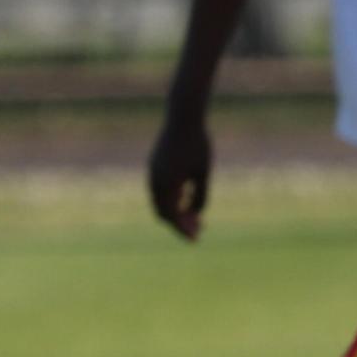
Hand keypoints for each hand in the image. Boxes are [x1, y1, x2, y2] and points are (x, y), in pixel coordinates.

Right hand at [146, 115, 212, 239]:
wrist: (183, 118)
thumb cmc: (198, 144)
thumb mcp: (203, 173)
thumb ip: (200, 195)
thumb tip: (197, 214)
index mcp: (167, 184)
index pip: (173, 217)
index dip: (184, 229)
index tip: (196, 239)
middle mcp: (155, 181)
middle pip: (164, 213)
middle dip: (180, 223)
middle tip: (199, 230)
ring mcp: (152, 173)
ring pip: (161, 202)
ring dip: (176, 211)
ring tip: (196, 217)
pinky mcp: (154, 166)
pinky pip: (160, 191)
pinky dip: (172, 199)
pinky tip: (187, 199)